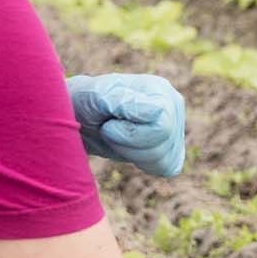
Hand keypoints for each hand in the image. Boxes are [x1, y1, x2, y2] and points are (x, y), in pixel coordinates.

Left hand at [67, 74, 186, 176]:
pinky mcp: (172, 147)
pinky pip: (167, 167)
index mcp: (160, 90)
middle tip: (109, 130)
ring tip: (117, 137)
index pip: (162, 126)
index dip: (130, 133)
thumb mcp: (95, 98)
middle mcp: (173, 105)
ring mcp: (176, 125)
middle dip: (129, 144)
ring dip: (132, 154)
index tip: (107, 123)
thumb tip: (157, 110)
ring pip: (165, 158)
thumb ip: (123, 101)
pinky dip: (144, 164)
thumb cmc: (85, 103)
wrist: (80, 116)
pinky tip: (129, 149)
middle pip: (164, 143)